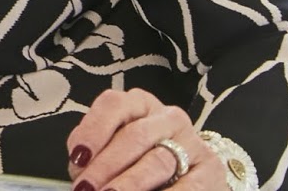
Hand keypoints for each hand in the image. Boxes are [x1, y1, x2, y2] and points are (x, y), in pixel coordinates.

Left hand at [65, 89, 218, 190]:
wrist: (189, 176)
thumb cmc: (140, 159)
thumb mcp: (115, 149)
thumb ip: (95, 154)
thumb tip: (79, 171)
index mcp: (138, 104)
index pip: (113, 106)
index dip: (93, 131)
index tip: (77, 158)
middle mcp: (167, 117)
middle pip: (134, 136)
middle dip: (106, 166)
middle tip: (87, 188)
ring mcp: (191, 142)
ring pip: (158, 161)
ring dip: (130, 183)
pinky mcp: (210, 169)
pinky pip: (187, 186)